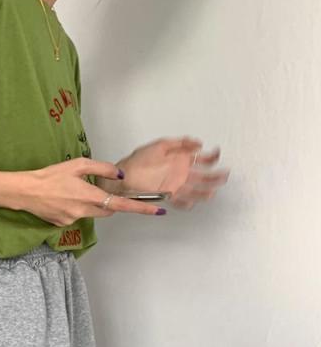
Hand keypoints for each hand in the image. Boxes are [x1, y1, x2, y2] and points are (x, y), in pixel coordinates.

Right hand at [21, 157, 165, 226]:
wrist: (26, 191)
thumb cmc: (50, 175)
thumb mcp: (77, 165)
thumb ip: (102, 169)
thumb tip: (119, 176)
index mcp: (89, 195)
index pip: (121, 204)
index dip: (141, 207)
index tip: (157, 210)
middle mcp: (84, 211)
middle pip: (108, 210)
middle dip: (109, 202)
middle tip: (97, 189)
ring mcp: (73, 220)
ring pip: (92, 213)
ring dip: (90, 203)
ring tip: (70, 191)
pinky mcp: (63, 224)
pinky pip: (77, 216)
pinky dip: (74, 208)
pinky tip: (61, 199)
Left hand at [109, 137, 230, 210]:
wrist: (122, 177)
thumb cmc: (138, 160)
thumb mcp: (160, 145)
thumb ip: (180, 143)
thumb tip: (198, 143)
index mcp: (179, 160)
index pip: (201, 158)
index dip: (211, 156)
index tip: (218, 154)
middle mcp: (179, 173)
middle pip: (202, 176)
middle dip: (214, 176)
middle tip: (224, 175)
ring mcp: (174, 185)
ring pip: (195, 190)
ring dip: (205, 191)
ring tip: (213, 191)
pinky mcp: (167, 195)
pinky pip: (180, 200)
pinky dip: (186, 203)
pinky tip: (193, 203)